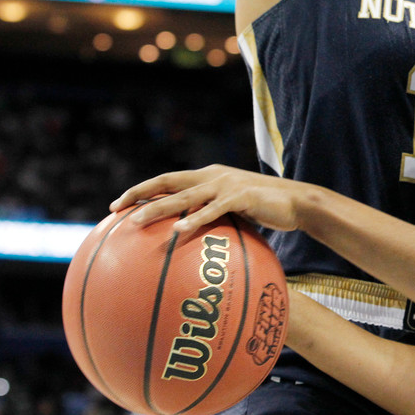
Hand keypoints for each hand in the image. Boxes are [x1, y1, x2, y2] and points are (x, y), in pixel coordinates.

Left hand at [109, 164, 309, 233]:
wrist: (298, 202)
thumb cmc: (267, 211)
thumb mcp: (237, 211)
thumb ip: (215, 216)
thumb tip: (193, 239)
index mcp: (209, 176)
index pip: (168, 179)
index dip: (142, 189)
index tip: (117, 205)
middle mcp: (213, 175)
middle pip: (168, 181)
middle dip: (139, 194)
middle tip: (115, 210)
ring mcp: (226, 185)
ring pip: (184, 196)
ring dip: (159, 208)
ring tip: (137, 221)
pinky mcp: (241, 197)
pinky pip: (212, 211)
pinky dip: (194, 220)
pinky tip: (178, 232)